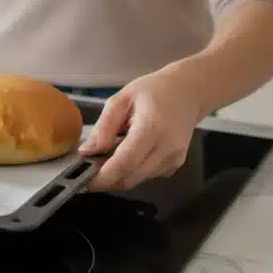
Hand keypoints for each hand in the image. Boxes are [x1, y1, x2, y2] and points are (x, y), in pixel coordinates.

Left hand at [79, 68, 204, 191]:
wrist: (189, 92)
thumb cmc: (154, 91)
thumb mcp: (122, 99)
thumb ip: (104, 126)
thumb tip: (87, 151)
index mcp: (152, 128)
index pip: (125, 162)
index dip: (103, 176)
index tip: (83, 180)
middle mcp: (167, 148)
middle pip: (130, 178)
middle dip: (106, 180)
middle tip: (86, 172)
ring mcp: (174, 159)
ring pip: (137, 180)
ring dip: (118, 176)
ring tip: (106, 159)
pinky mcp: (175, 165)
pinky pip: (147, 176)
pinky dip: (132, 171)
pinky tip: (127, 155)